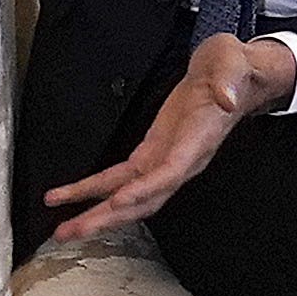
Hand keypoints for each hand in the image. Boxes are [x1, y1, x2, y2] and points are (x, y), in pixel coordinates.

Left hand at [44, 34, 296, 243]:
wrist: (230, 76)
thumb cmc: (231, 71)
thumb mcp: (231, 64)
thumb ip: (228, 81)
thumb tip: (226, 97)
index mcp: (198, 141)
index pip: (170, 172)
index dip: (145, 189)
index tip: (118, 201)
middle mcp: (181, 160)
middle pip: (143, 199)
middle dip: (108, 217)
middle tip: (73, 231)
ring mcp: (164, 161)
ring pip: (127, 196)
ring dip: (95, 213)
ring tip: (64, 227)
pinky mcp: (150, 154)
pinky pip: (118, 178)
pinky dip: (92, 189)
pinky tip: (68, 196)